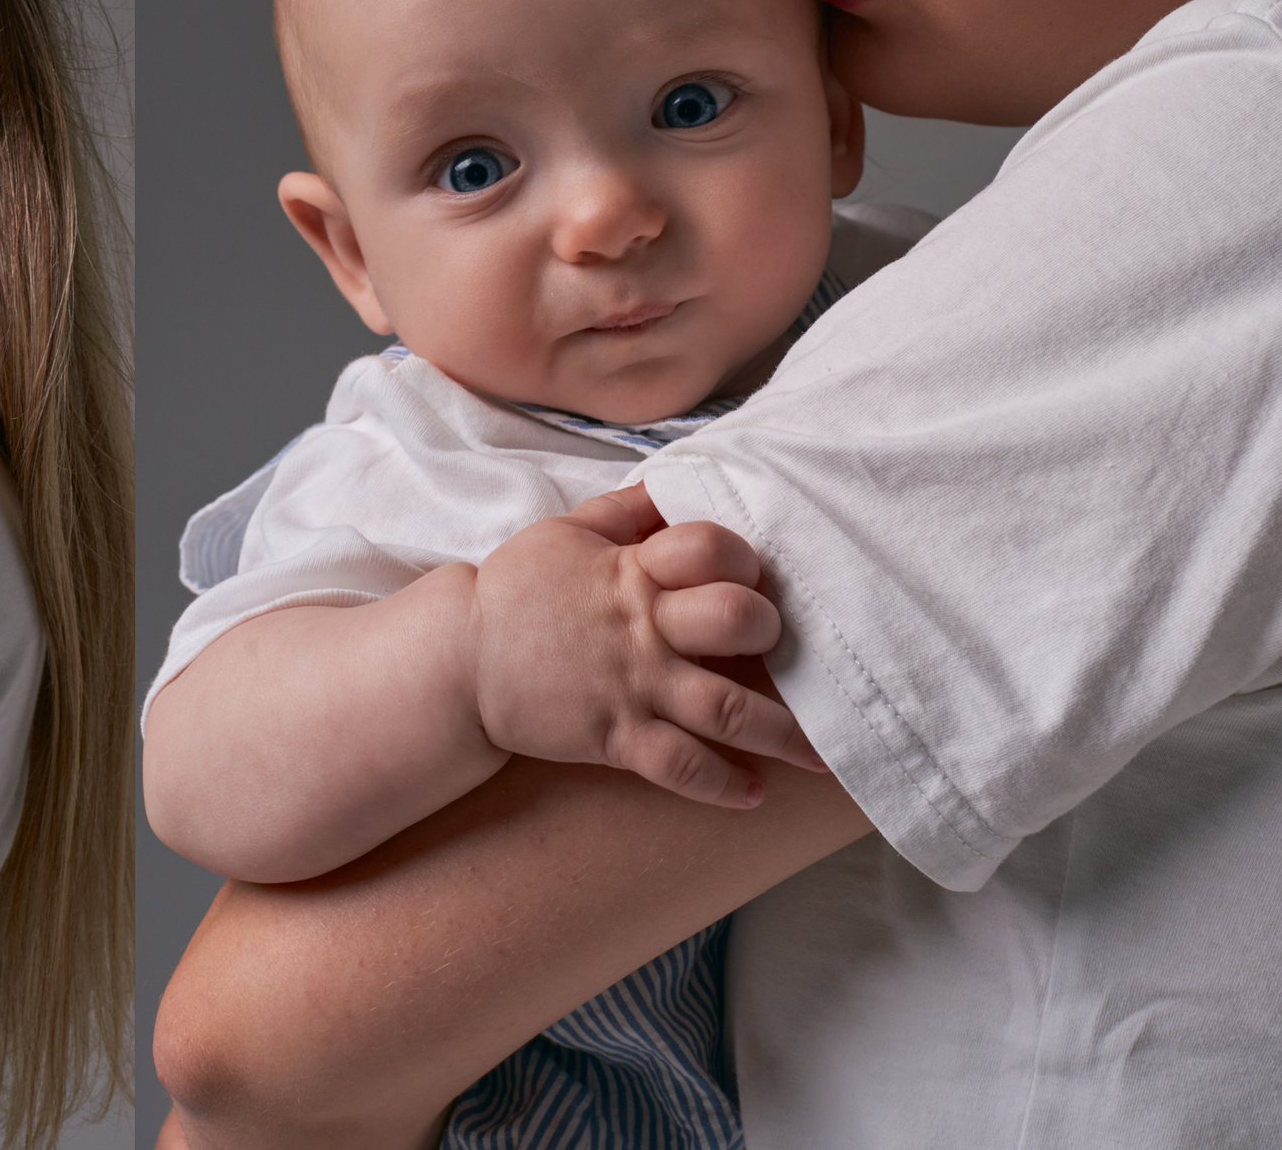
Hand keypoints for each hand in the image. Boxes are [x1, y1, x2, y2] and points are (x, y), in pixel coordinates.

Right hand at [466, 486, 824, 806]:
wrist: (459, 660)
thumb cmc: (515, 592)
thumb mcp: (565, 532)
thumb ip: (625, 510)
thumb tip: (673, 488)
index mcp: (630, 570)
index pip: (710, 547)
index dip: (744, 557)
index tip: (756, 575)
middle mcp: (642, 627)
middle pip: (736, 622)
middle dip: (772, 633)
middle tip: (781, 648)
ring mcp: (632, 685)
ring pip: (727, 709)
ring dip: (783, 734)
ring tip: (823, 752)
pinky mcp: (614, 737)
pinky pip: (680, 766)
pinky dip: (722, 784)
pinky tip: (754, 793)